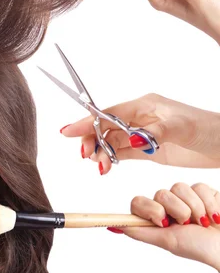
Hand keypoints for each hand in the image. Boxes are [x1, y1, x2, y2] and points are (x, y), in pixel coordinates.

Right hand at [60, 93, 219, 174]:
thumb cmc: (209, 129)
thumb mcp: (181, 128)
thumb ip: (154, 133)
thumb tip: (131, 139)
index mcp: (144, 106)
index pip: (108, 113)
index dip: (86, 122)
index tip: (68, 131)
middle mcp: (139, 118)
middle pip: (104, 127)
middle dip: (92, 140)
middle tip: (87, 156)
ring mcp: (142, 135)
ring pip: (110, 142)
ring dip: (100, 153)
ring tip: (100, 166)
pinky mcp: (147, 150)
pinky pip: (120, 153)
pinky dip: (110, 160)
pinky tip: (105, 167)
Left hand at [108, 182, 219, 271]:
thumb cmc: (199, 246)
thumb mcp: (165, 240)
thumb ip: (139, 231)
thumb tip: (111, 227)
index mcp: (155, 217)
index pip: (138, 202)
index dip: (150, 209)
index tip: (162, 221)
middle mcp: (167, 205)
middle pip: (160, 193)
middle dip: (177, 211)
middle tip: (187, 224)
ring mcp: (185, 197)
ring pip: (178, 187)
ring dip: (194, 208)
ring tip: (203, 222)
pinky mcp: (204, 191)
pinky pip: (198, 186)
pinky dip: (208, 204)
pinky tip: (215, 215)